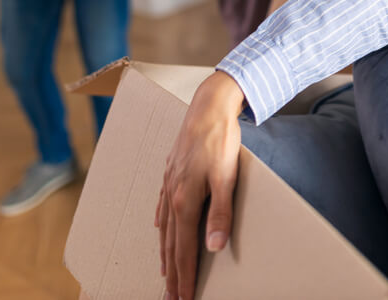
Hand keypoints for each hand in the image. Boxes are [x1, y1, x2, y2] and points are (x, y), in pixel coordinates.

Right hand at [156, 71, 244, 299]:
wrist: (207, 106)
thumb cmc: (220, 141)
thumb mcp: (227, 177)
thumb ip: (221, 213)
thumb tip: (214, 247)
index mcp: (185, 201)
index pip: (183, 250)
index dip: (184, 277)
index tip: (184, 299)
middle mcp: (172, 196)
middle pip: (170, 244)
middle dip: (171, 275)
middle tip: (171, 299)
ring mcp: (168, 184)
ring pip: (164, 228)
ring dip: (165, 254)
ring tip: (165, 275)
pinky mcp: (170, 173)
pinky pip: (161, 207)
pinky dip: (161, 226)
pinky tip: (159, 231)